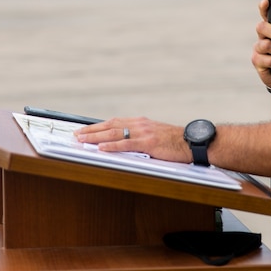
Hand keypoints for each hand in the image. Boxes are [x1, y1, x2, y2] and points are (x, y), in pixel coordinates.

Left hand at [75, 117, 189, 161]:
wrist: (194, 142)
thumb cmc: (177, 142)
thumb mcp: (156, 135)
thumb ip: (141, 138)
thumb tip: (126, 144)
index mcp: (141, 122)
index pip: (114, 122)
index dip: (98, 126)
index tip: (85, 130)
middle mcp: (140, 124)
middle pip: (110, 125)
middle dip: (91, 130)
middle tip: (77, 134)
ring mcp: (144, 132)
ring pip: (114, 133)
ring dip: (96, 136)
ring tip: (82, 139)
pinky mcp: (148, 143)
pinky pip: (126, 144)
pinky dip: (112, 145)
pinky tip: (101, 147)